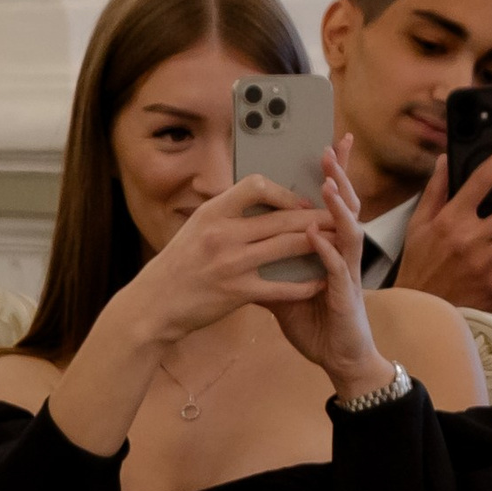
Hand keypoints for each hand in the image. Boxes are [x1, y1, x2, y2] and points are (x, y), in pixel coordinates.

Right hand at [122, 172, 335, 352]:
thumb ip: (225, 216)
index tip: (298, 202)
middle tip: (336, 217)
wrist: (154, 305)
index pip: (256, 185)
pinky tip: (317, 283)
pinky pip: (280, 287)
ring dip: (316, 244)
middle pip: (280, 219)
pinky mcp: (237, 293)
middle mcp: (223, 234)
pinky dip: (302, 285)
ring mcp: (231, 264)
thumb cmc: (177, 266)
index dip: (283, 192)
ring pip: (286, 248)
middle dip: (314, 218)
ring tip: (337, 243)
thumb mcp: (195, 228)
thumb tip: (256, 203)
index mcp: (212, 212)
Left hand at [267, 140, 404, 402]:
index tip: (328, 144)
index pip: (331, 203)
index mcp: (329, 247)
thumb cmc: (316, 323)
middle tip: (330, 147)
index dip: (334, 174)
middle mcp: (342, 254)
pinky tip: (315, 236)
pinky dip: (326, 251)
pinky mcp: (346, 296)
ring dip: (338, 207)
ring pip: (348, 231)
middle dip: (340, 175)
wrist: (337, 358)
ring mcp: (347, 273)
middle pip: (346, 206)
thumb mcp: (284, 291)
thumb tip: (236, 254)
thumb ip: (266, 268)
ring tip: (327, 183)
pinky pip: (338, 269)